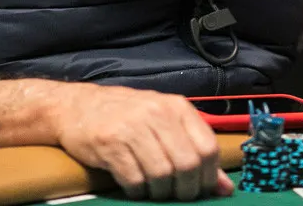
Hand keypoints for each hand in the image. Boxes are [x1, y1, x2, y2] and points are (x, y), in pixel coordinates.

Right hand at [50, 83, 231, 199]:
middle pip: (187, 164)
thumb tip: (226, 188)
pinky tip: (135, 186)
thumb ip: (195, 151)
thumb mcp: (165, 124)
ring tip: (154, 190)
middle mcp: (157, 113)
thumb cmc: (127, 116)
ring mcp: (133, 127)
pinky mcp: (110, 143)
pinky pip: (134, 180)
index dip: (209, 176)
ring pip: (162, 175)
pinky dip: (138, 191)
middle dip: (186, 190)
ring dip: (161, 193)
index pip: (208, 147)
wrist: (76, 106)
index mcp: (177, 107)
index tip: (201, 188)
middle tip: (177, 196)